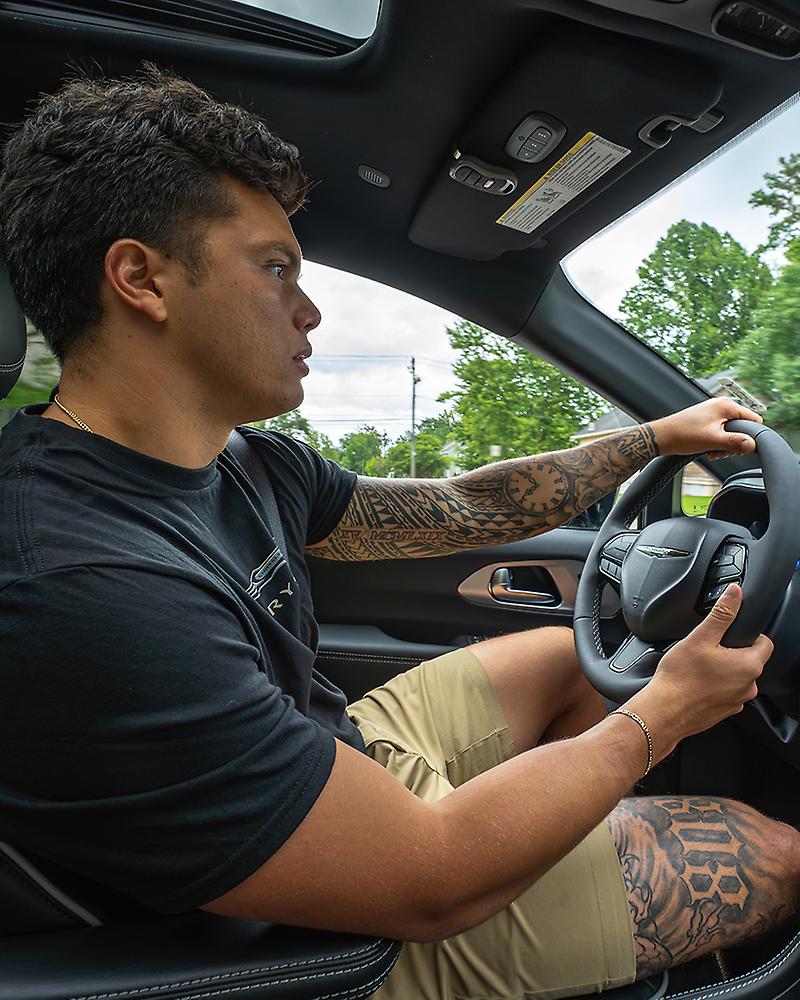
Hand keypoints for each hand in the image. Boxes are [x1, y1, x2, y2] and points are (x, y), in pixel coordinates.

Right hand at [627, 584, 772, 763]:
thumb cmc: (680, 678)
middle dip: (732, 652)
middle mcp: (749, 686)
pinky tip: (696, 683)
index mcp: (749, 666)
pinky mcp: (725, 711)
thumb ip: (722, 613)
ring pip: (736, 677)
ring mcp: (738, 701)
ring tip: (699, 667)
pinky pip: (726, 692)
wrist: (664, 711)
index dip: (748, 633)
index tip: (729, 633)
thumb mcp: (700, 637)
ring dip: (723, 670)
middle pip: (749, 659)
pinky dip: (715, 686)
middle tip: (707, 649)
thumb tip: (735, 593)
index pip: (764, 642)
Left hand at [651, 398, 762, 459]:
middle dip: (734, 442)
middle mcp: (721, 405)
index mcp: (726, 405)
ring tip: (711, 450)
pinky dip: (716, 442)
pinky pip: (720, 432)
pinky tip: (707, 449)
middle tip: (721, 450)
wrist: (662, 437)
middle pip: (742, 427)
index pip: (754, 420)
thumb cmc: (683, 435)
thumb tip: (753, 445)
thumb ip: (735, 442)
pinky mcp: (707, 420)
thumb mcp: (713, 441)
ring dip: (724, 445)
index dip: (751, 436)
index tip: (741, 447)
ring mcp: (713, 412)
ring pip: (731, 432)